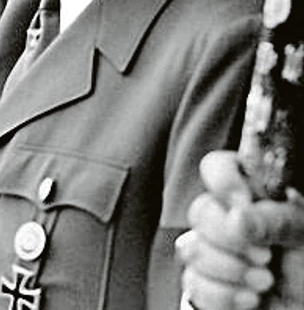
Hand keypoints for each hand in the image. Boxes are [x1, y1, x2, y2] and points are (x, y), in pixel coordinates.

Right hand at [176, 151, 303, 309]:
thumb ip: (273, 221)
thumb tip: (235, 217)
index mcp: (253, 198)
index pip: (217, 167)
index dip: (223, 181)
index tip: (243, 202)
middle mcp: (228, 220)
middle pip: (199, 212)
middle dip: (229, 239)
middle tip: (265, 254)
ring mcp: (214, 252)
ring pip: (190, 249)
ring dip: (231, 271)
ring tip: (265, 281)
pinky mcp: (205, 283)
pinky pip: (192, 283)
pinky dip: (224, 295)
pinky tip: (250, 298)